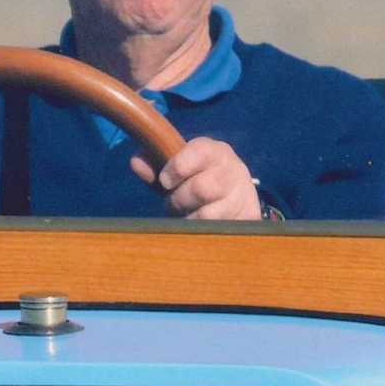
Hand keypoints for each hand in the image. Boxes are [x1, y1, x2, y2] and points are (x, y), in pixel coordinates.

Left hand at [131, 135, 262, 219]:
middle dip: (179, 200)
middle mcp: (233, 170)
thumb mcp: (179, 170)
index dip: (177, 167)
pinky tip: (200, 228)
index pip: (199, 151)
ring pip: (208, 215)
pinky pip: (218, 232)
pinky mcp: (248, 218)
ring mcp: (243, 196)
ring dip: (189, 219)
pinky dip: (202, 233)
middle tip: (173, 203)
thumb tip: (136, 163)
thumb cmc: (199, 179)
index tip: (165, 180)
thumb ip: (156, 166)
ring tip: (187, 216)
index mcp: (215, 151)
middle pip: (201, 188)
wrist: (236, 196)